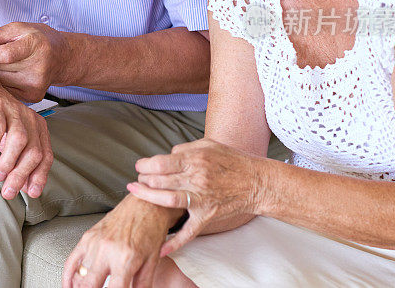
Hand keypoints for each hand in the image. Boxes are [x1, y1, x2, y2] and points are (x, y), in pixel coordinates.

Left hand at [0, 22, 74, 101]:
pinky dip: (4, 82)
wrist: (62, 57)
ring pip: (1, 81)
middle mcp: (38, 67)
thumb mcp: (18, 28)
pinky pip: (7, 90)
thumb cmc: (39, 40)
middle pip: (1, 68)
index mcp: (35, 45)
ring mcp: (36, 84)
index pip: (6, 54)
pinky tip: (13, 74)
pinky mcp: (34, 96)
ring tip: (9, 64)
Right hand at [0, 62, 53, 199]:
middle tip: (8, 190)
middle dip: (21, 175)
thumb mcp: (10, 140)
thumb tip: (26, 187)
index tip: (31, 192)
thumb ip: (20, 160)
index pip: (45, 156)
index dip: (39, 176)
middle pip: (33, 151)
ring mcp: (12, 111)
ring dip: (9, 162)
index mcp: (37, 127)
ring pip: (19, 140)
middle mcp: (29, 118)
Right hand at [62, 195, 180, 287]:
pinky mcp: (88, 236)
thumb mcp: (152, 260)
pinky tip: (69, 286)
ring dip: (80, 287)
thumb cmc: (151, 228)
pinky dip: (68, 277)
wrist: (145, 202)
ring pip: (79, 276)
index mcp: (125, 258)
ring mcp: (94, 242)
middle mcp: (107, 250)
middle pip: (90, 286)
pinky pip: (71, 261)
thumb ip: (143, 284)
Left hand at [127, 139, 263, 255]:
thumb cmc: (232, 161)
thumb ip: (184, 148)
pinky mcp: (207, 215)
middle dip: (144, 180)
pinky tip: (160, 248)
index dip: (145, 165)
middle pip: (160, 180)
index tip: (140, 166)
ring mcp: (201, 199)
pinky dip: (175, 242)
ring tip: (138, 193)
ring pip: (167, 200)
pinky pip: (189, 231)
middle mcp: (197, 179)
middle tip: (138, 180)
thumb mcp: (208, 144)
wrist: (256, 182)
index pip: (160, 163)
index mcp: (195, 159)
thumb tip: (166, 155)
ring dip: (148, 197)